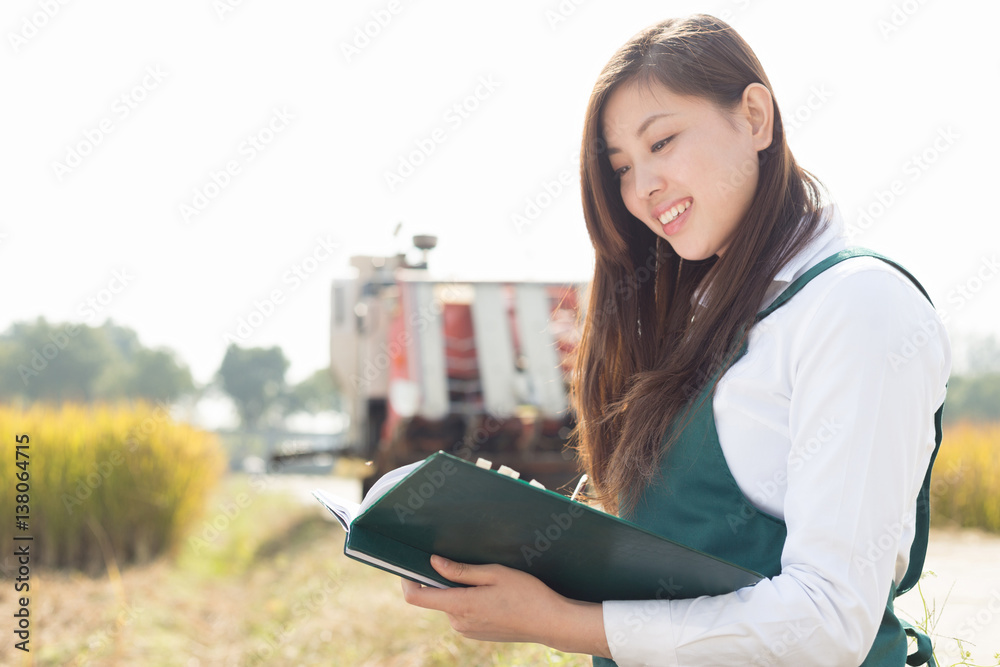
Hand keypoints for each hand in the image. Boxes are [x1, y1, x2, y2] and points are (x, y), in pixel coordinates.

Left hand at [400, 555, 609, 656]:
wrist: (551, 623)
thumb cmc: (527, 594)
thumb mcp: (495, 574)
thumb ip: (461, 571)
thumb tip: (433, 562)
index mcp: (460, 605)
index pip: (416, 597)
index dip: (407, 579)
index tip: (409, 564)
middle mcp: (459, 622)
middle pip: (436, 597)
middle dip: (443, 579)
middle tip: (465, 562)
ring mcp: (467, 631)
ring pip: (451, 603)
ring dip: (460, 590)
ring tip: (488, 580)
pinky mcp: (476, 633)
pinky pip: (463, 613)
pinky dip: (469, 600)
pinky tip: (493, 595)